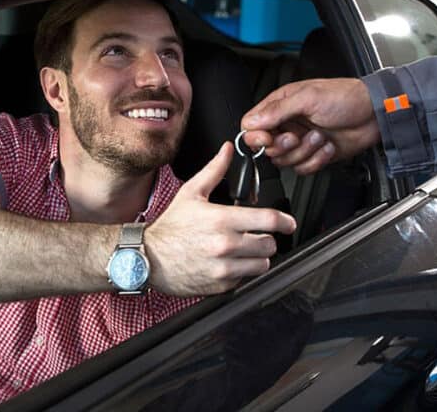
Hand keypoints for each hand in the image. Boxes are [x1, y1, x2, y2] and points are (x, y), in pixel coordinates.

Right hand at [145, 142, 295, 295]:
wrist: (148, 258)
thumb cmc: (170, 227)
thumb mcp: (191, 193)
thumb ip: (214, 170)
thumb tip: (227, 150)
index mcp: (222, 219)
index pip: (268, 220)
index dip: (285, 221)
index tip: (288, 223)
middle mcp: (225, 245)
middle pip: (270, 244)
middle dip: (267, 239)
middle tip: (257, 236)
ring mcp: (224, 267)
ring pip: (262, 264)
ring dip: (258, 257)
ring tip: (244, 251)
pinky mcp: (221, 285)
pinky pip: (246, 279)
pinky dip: (242, 272)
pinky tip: (229, 263)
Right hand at [240, 78, 379, 174]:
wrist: (374, 114)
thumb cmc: (346, 97)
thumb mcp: (308, 97)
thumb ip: (277, 110)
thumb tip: (252, 121)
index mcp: (281, 105)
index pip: (252, 125)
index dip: (255, 136)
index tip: (265, 138)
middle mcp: (288, 124)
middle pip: (266, 147)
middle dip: (283, 146)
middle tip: (296, 136)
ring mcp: (301, 141)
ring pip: (285, 161)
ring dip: (304, 152)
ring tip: (319, 136)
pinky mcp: (314, 155)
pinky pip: (303, 169)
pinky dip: (316, 160)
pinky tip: (327, 146)